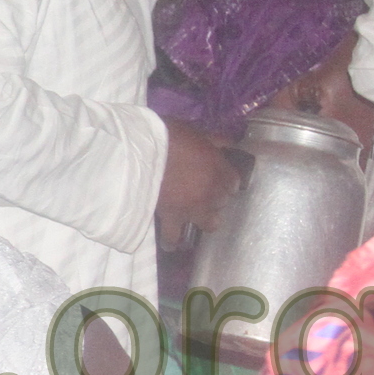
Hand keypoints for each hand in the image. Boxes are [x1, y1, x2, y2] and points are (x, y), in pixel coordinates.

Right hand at [155, 120, 239, 248]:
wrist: (139, 152)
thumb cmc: (167, 136)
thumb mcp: (195, 132)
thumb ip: (214, 141)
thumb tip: (229, 144)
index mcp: (219, 168)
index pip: (234, 182)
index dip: (226, 181)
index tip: (219, 179)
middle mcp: (211, 191)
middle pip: (223, 202)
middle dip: (215, 197)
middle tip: (202, 192)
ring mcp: (193, 208)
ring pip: (210, 223)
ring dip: (204, 219)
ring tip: (194, 216)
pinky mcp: (172, 217)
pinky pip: (175, 236)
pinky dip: (173, 240)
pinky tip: (172, 243)